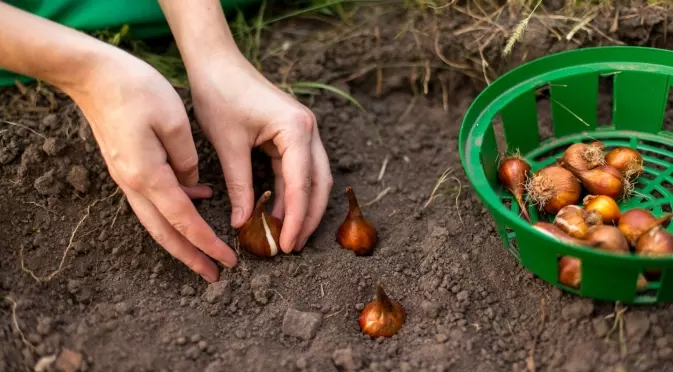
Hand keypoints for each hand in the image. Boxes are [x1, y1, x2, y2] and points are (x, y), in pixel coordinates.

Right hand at [69, 52, 236, 282]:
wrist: (93, 74)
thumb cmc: (136, 89)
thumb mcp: (174, 121)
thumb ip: (187, 159)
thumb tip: (194, 185)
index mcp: (149, 175)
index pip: (184, 221)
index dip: (207, 244)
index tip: (228, 261)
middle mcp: (134, 183)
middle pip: (165, 232)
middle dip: (191, 257)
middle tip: (214, 275)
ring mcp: (127, 177)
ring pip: (156, 220)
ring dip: (182, 239)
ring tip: (206, 251)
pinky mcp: (127, 167)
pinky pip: (153, 198)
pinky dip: (175, 208)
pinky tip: (198, 198)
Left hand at [187, 53, 332, 252]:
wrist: (216, 62)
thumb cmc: (220, 95)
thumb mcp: (228, 145)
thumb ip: (240, 185)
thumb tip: (243, 223)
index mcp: (296, 129)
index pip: (302, 184)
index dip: (296, 218)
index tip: (287, 245)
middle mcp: (308, 130)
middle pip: (319, 183)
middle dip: (308, 218)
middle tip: (292, 247)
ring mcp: (304, 131)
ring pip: (313, 179)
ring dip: (302, 207)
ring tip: (288, 236)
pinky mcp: (293, 134)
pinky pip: (298, 170)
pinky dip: (291, 193)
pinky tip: (279, 213)